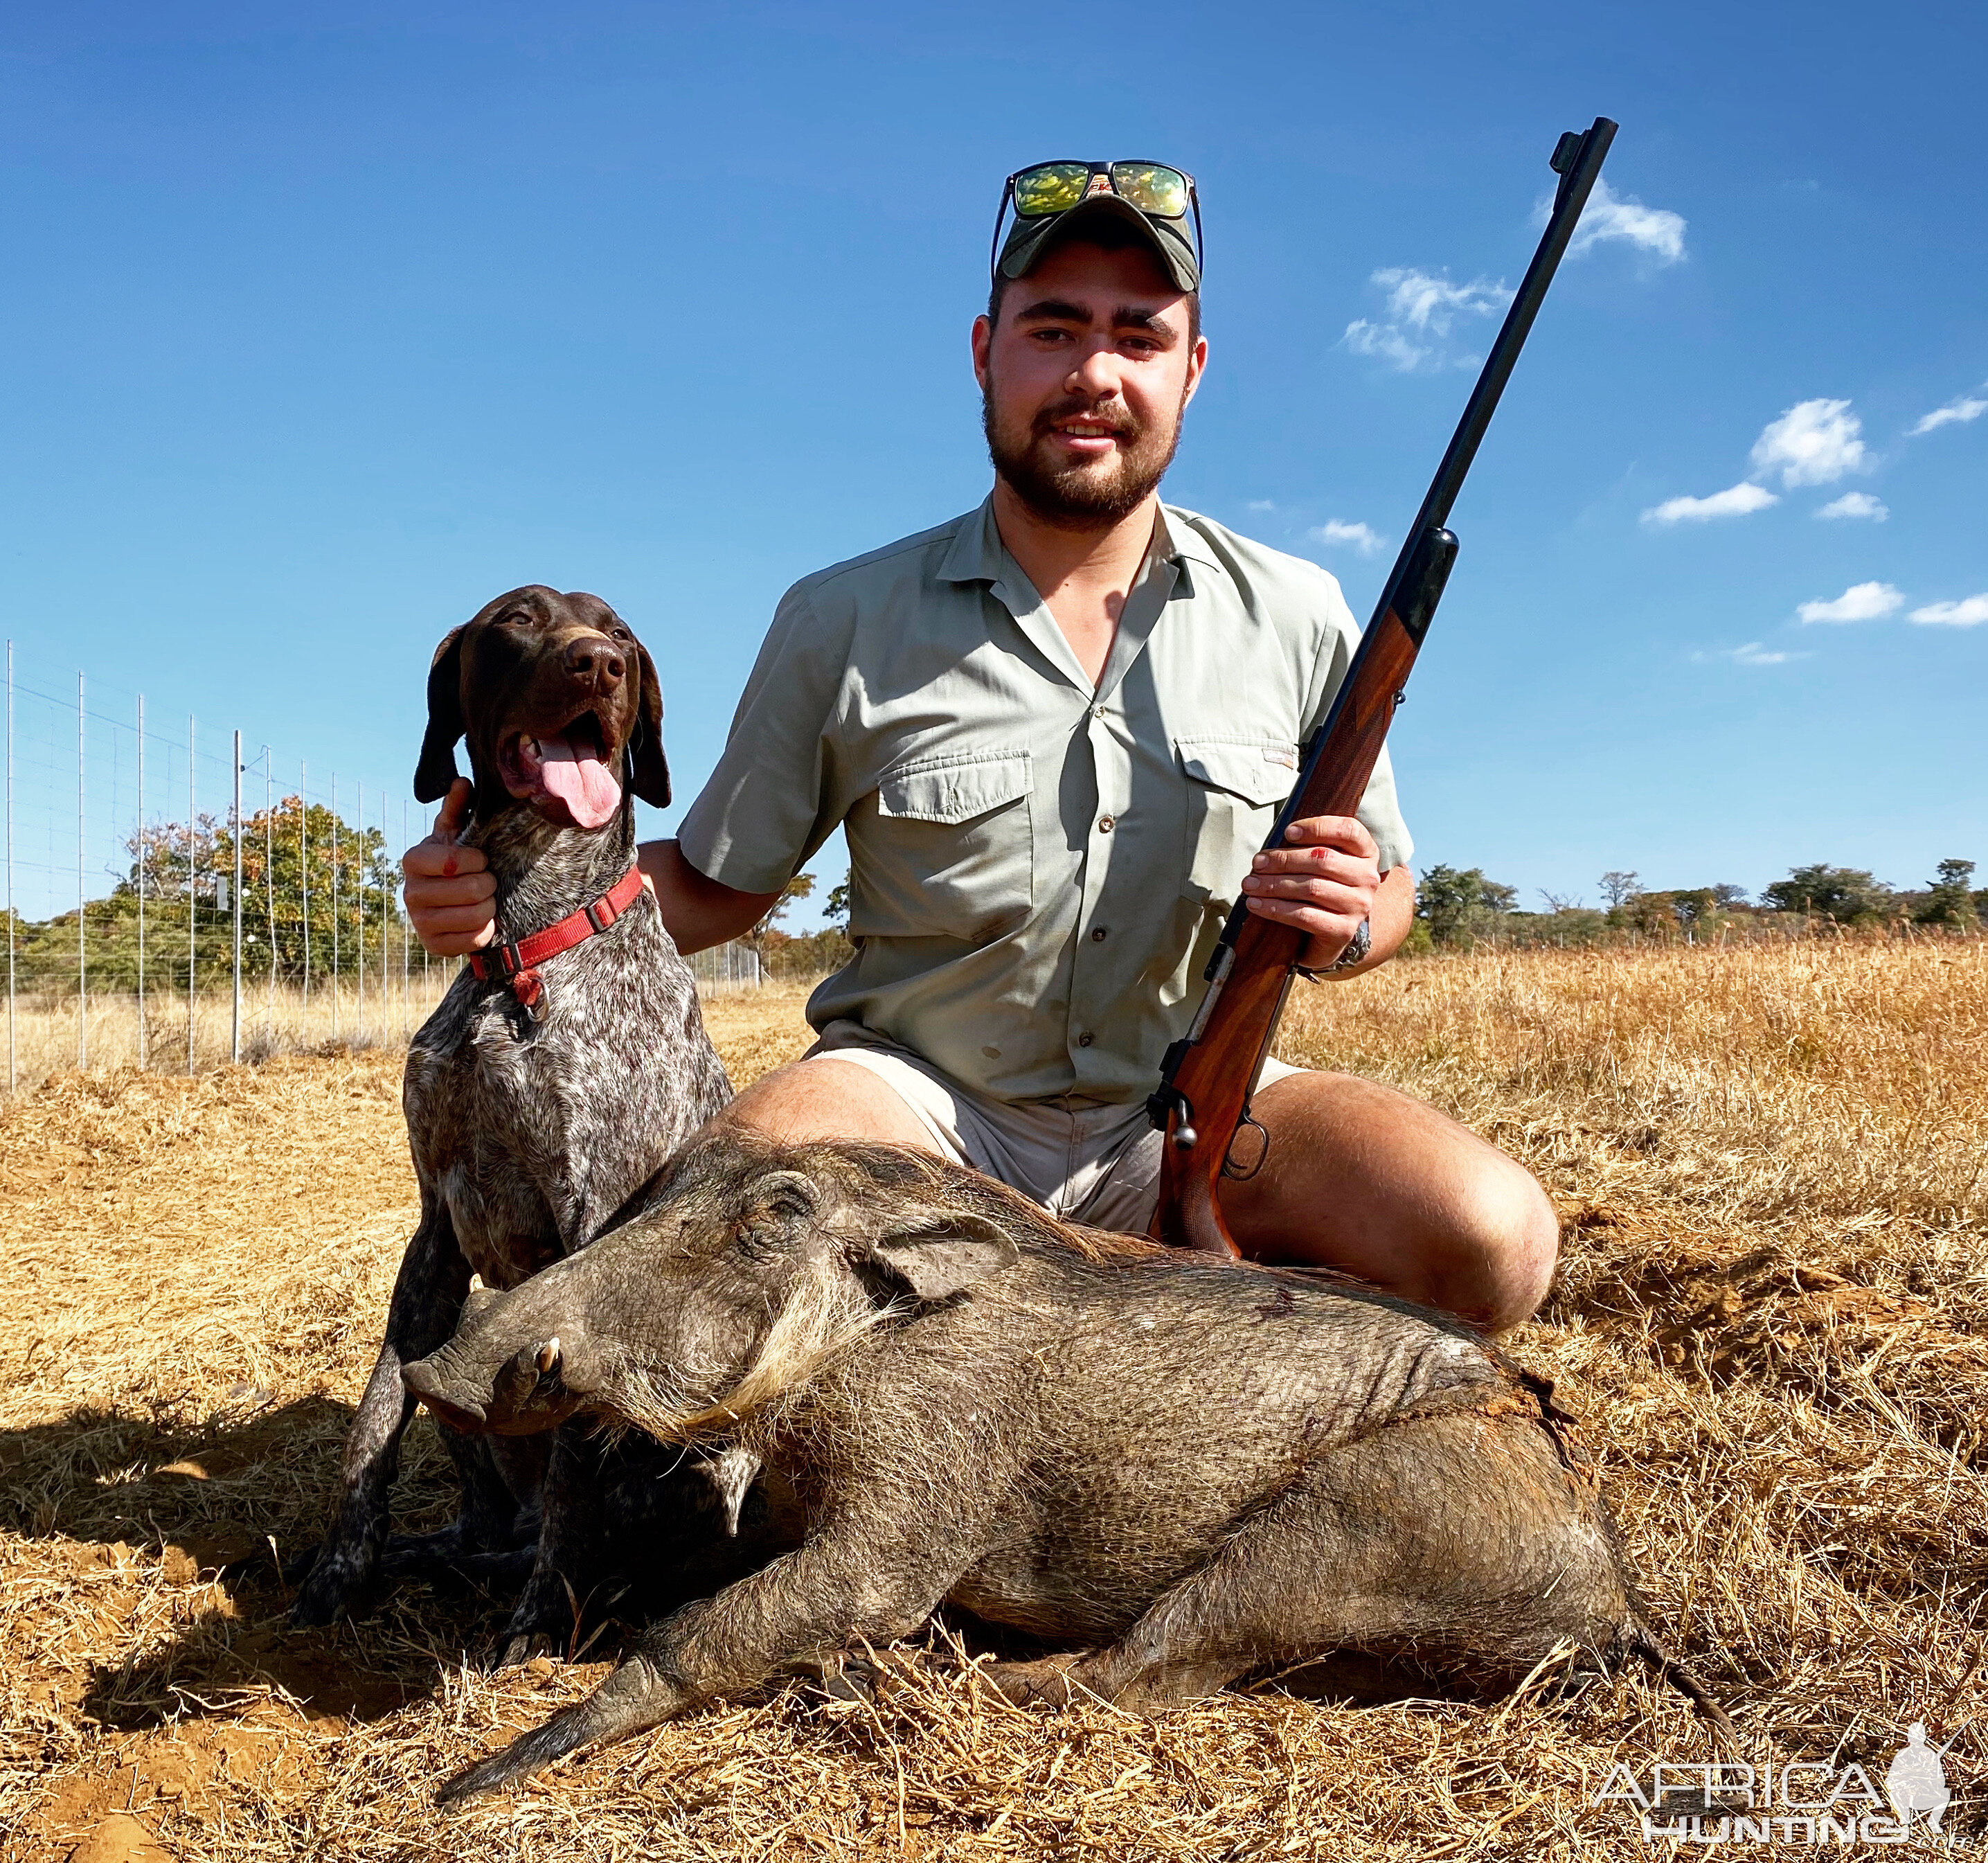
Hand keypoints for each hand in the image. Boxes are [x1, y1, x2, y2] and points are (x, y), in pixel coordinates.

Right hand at [402, 779, 495, 954]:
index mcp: (414, 860)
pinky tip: (481, 920)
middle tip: (489, 881)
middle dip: (489, 884)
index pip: (453, 861)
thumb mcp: (456, 834)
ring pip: (475, 916)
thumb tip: (462, 782)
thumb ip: (457, 808)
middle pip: (470, 890)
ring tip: (486, 899)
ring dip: (490, 907)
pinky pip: (473, 940)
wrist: (448, 901)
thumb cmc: (456, 860)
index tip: (481, 859)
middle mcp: (410, 892)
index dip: (475, 861)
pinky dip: (486, 931)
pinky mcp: (433, 946)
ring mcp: (419, 922)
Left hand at [1239, 813, 1380, 966]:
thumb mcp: (1322, 862)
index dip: (1317, 827)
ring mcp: (1358, 905)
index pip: (1348, 830)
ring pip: (1311, 888)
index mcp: (1365, 852)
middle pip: (1323, 860)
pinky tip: (1257, 905)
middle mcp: (1367, 877)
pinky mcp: (1343, 930)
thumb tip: (1268, 851)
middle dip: (1283, 860)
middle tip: (1256, 863)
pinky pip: (1304, 916)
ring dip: (1274, 885)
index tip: (1287, 832)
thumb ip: (1307, 848)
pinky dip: (1276, 909)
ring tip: (1250, 884)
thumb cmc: (1322, 887)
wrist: (1332, 932)